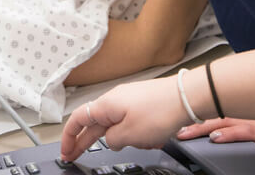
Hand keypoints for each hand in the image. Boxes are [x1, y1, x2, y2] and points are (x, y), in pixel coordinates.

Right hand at [60, 79, 188, 161]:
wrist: (188, 96)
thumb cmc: (161, 110)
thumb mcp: (129, 135)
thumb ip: (112, 141)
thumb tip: (110, 141)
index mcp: (106, 105)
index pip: (77, 120)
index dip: (69, 137)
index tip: (66, 151)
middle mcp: (115, 99)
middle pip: (94, 123)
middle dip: (86, 142)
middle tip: (76, 156)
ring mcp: (129, 100)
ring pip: (117, 125)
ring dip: (125, 139)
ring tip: (143, 142)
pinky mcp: (143, 103)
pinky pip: (132, 123)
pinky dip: (139, 134)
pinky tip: (154, 137)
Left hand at [176, 116, 254, 154]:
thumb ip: (241, 123)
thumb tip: (219, 127)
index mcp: (242, 110)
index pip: (211, 109)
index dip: (193, 111)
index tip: (173, 114)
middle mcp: (244, 114)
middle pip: (210, 114)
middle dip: (189, 120)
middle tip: (169, 125)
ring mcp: (254, 122)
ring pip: (222, 122)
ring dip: (202, 128)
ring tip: (185, 132)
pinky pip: (243, 133)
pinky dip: (229, 134)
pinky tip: (217, 137)